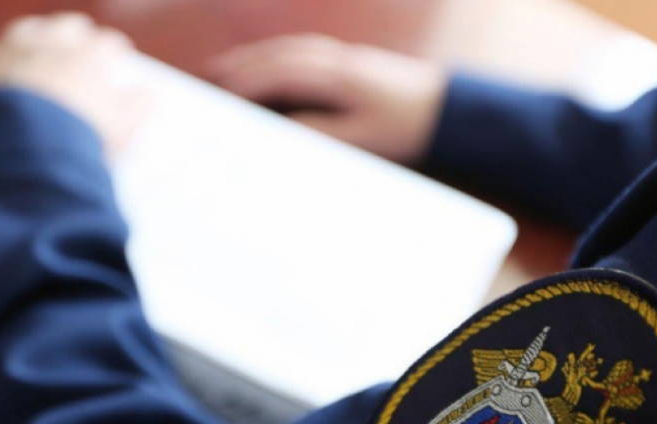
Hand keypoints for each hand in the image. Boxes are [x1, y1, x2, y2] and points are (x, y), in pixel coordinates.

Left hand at [0, 13, 140, 155]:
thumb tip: (147, 94)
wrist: (28, 151)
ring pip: (25, 31)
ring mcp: (14, 52)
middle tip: (80, 42)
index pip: (107, 44)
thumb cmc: (81, 140)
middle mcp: (51, 45)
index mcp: (90, 58)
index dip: (113, 48)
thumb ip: (137, 108)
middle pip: (67, 26)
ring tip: (35, 48)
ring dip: (32, 37)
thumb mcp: (122, 130)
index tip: (117, 54)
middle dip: (76, 33)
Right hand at [210, 34, 445, 163]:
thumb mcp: (362, 140)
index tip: (220, 94)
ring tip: (227, 69)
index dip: (247, 83)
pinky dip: (278, 55)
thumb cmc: (406, 128)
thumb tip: (281, 127)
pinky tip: (268, 64)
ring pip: (289, 49)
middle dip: (241, 65)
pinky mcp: (351, 60)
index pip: (280, 74)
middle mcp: (338, 60)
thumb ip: (319, 131)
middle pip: (278, 55)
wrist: (448, 108)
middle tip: (208, 78)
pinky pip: (304, 50)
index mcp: (338, 78)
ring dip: (256, 57)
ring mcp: (345, 56)